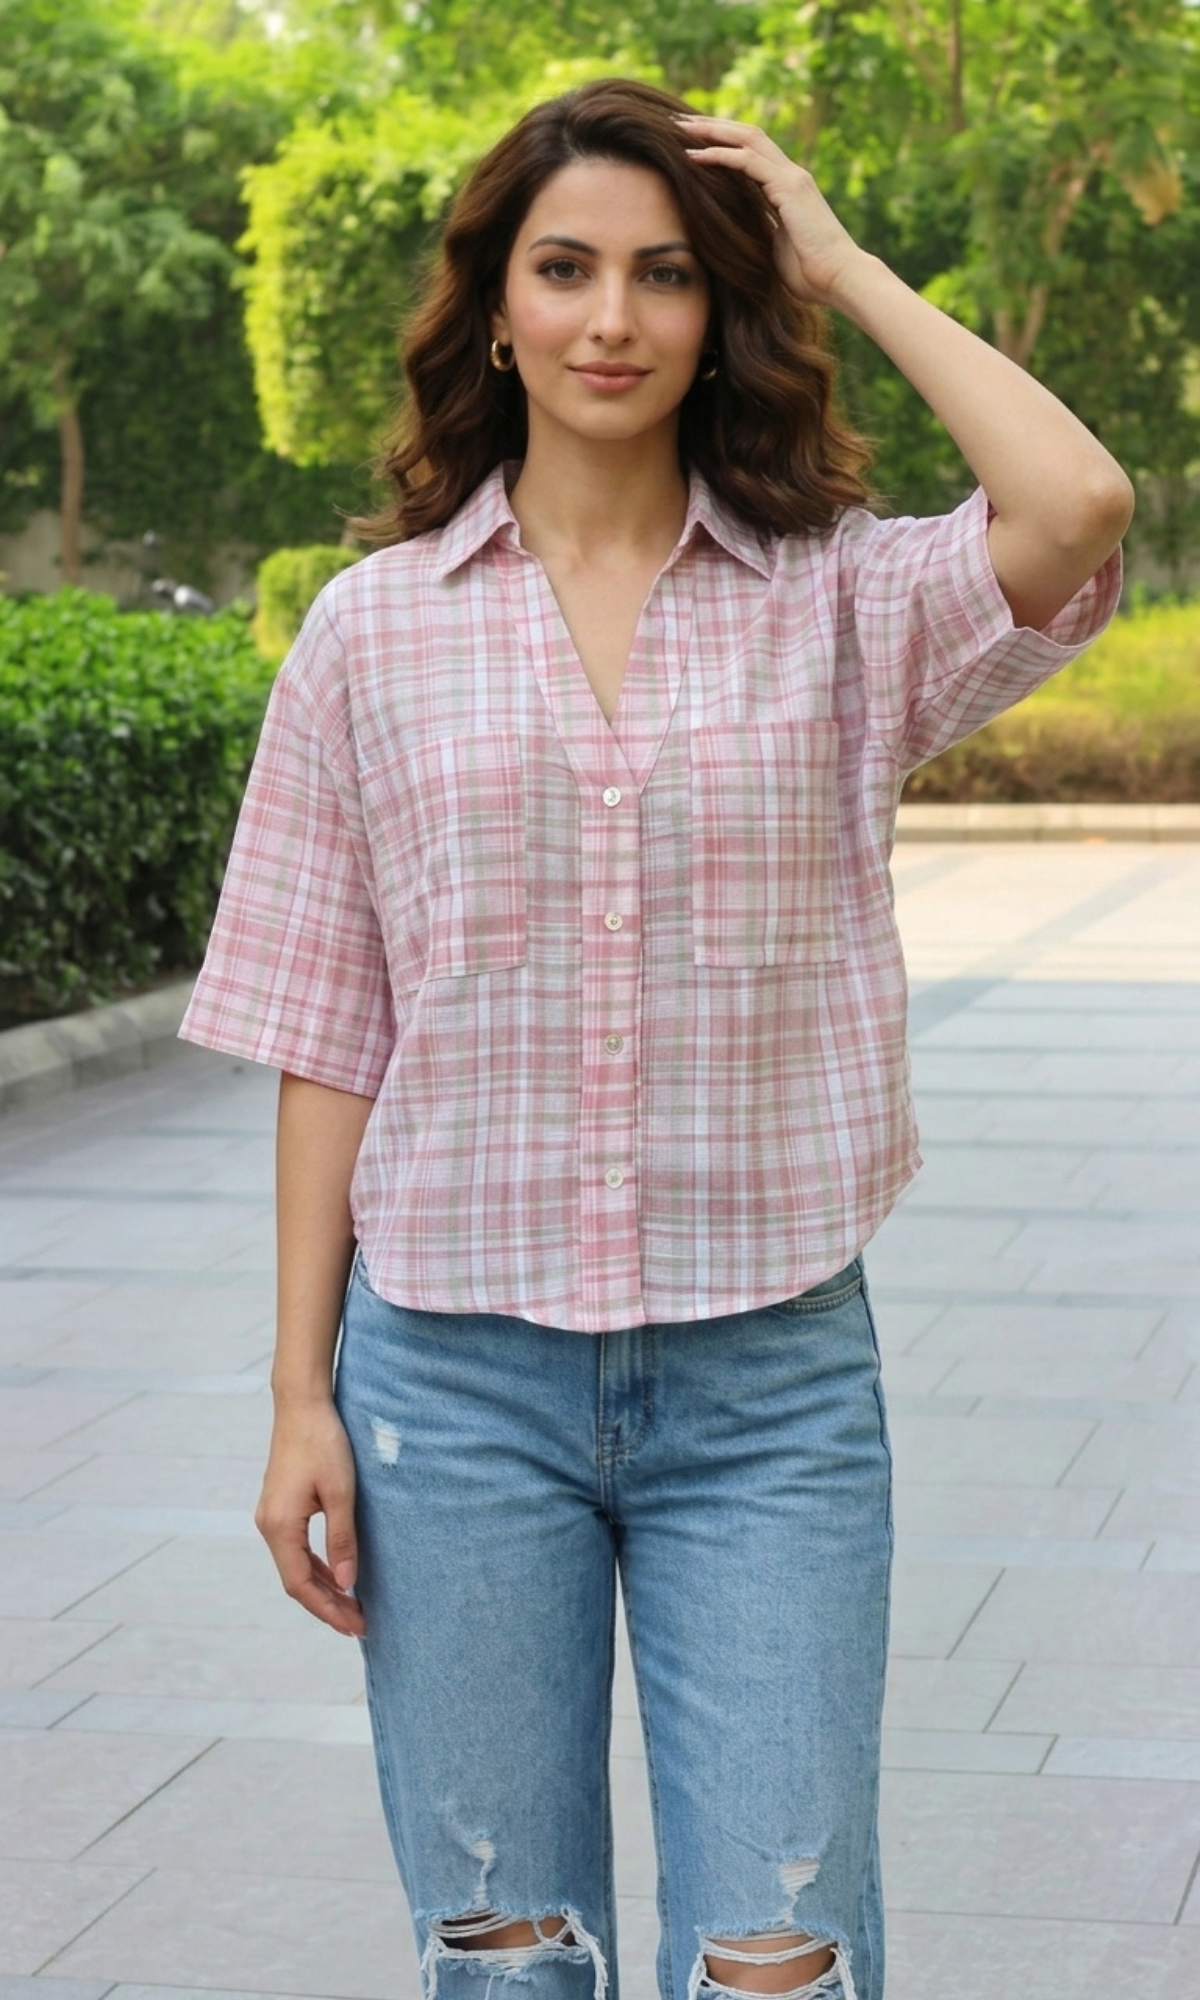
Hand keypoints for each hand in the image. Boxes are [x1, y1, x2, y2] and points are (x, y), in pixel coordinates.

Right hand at [256, 1399, 364, 1637]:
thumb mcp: (341, 1492)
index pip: (300, 1584)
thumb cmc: (323, 1443)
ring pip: (296, 1566)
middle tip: (360, 1624)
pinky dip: (316, 1566)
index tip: (355, 1625)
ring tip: (351, 1607)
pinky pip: (296, 1548)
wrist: (302, 1404)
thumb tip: (348, 1584)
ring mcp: (271, 1516)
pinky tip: (337, 1574)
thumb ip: (342, 1539)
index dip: (328, 1609)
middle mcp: (269, 1526)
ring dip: (323, 1587)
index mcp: (280, 1526)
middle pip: (296, 1580)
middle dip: (328, 1605)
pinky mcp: (280, 1506)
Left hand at [676, 115, 863, 306]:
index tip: (690, 142)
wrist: (840, 279)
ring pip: (747, 139)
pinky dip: (720, 155)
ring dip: (711, 131)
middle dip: (712, 126)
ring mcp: (791, 178)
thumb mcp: (775, 249)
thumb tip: (735, 236)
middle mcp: (790, 175)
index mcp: (787, 187)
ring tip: (679, 129)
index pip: (751, 152)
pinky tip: (694, 156)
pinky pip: (748, 162)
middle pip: (747, 135)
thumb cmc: (811, 274)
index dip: (722, 142)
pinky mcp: (789, 187)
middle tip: (677, 123)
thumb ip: (759, 233)